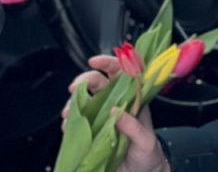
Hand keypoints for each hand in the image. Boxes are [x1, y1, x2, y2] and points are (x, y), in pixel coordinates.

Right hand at [62, 56, 169, 171]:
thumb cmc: (148, 155)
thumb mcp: (146, 141)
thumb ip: (133, 127)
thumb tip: (116, 111)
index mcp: (131, 99)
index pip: (120, 73)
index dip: (107, 63)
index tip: (94, 62)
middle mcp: (114, 103)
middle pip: (96, 82)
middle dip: (83, 80)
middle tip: (74, 87)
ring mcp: (101, 117)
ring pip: (84, 100)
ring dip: (73, 103)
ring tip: (68, 114)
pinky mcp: (91, 131)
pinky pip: (77, 121)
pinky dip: (70, 122)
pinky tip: (69, 127)